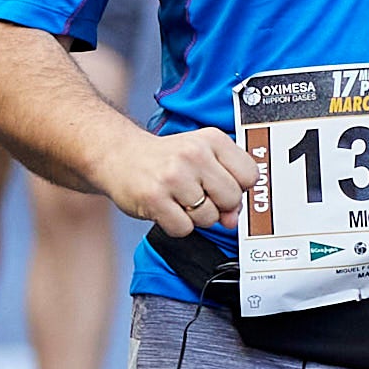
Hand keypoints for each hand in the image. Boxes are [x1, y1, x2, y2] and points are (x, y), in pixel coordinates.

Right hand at [97, 125, 255, 236]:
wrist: (118, 155)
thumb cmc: (165, 159)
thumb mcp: (202, 158)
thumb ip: (226, 185)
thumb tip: (233, 220)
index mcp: (212, 139)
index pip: (250, 175)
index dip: (238, 187)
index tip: (220, 184)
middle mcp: (193, 154)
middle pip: (231, 199)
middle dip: (218, 204)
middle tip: (196, 194)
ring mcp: (172, 177)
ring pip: (209, 217)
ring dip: (196, 216)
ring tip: (178, 198)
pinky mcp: (154, 198)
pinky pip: (184, 229)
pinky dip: (177, 225)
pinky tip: (167, 208)